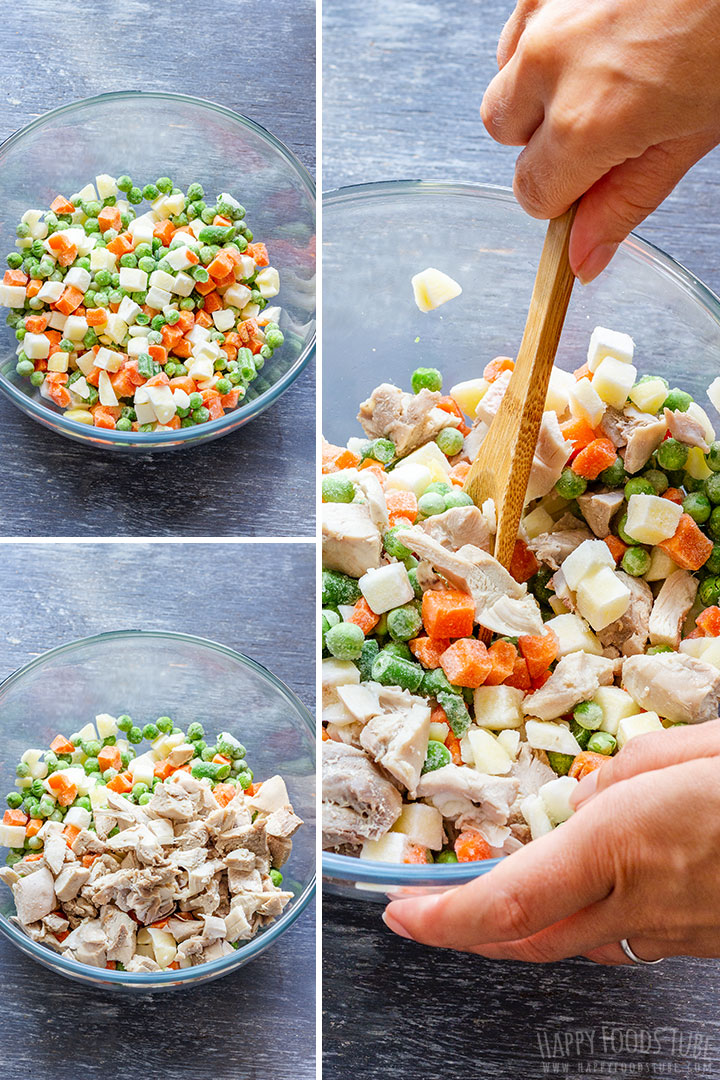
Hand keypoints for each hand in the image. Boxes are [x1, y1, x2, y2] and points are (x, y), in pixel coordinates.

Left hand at [383, 721, 719, 962]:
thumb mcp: (695, 749)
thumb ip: (625, 776)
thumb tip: (584, 802)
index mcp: (626, 843)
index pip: (509, 901)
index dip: (445, 917)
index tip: (399, 913)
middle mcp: (642, 901)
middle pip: (527, 940)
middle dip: (463, 933)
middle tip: (421, 916)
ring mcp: (674, 933)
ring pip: (570, 944)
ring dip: (515, 928)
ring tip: (480, 903)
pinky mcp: (699, 943)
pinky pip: (620, 936)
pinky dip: (576, 920)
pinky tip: (573, 894)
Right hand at [481, 0, 719, 281]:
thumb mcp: (692, 135)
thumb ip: (626, 200)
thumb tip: (582, 257)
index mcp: (587, 120)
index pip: (533, 193)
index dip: (564, 194)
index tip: (592, 181)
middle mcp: (552, 64)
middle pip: (504, 133)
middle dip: (542, 139)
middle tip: (603, 123)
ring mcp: (545, 12)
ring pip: (505, 78)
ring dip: (538, 87)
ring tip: (604, 71)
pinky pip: (520, 28)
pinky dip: (546, 41)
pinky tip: (596, 35)